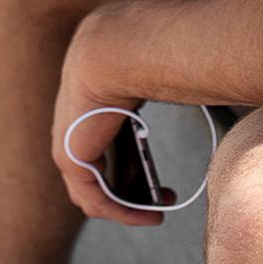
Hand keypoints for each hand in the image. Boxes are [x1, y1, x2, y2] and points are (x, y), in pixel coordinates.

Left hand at [51, 10, 164, 226]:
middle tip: (163, 196)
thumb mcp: (149, 68)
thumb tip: (194, 59)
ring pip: (97, 189)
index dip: (133, 162)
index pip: (106, 142)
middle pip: (102, 169)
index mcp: (88, 102)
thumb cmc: (139, 48)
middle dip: (133, 186)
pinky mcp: (72, 162)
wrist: (113, 49)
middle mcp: (73, 126)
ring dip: (129, 205)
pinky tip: (150, 215)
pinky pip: (97, 199)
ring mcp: (68, 145)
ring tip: (159, 212)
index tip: (158, 171)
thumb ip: (161, 72)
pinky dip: (123, 211)